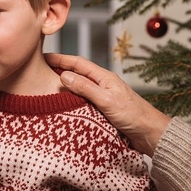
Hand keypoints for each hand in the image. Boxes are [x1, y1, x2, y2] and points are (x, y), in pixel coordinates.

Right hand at [46, 53, 170, 155]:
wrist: (150, 133)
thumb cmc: (133, 115)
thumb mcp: (106, 100)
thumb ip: (85, 88)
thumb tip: (64, 75)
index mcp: (104, 78)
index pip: (78, 64)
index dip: (61, 59)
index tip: (43, 57)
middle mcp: (103, 85)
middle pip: (77, 74)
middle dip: (59, 70)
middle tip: (40, 70)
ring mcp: (104, 97)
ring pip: (80, 88)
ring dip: (65, 86)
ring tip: (47, 87)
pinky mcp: (104, 110)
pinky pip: (83, 102)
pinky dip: (72, 101)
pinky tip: (64, 106)